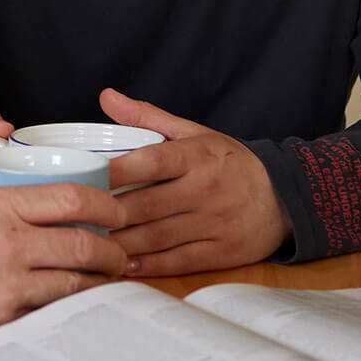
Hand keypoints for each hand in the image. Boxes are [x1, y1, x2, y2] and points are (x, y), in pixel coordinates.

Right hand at [0, 182, 126, 353]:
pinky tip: (73, 311)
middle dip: (110, 249)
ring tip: (106, 282)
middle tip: (120, 252)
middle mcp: (5, 241)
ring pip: (72, 281)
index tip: (114, 209)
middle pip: (81, 241)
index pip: (66, 196)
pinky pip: (46, 313)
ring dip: (97, 282)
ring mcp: (4, 282)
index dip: (101, 202)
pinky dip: (66, 310)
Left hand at [100, 88, 292, 275]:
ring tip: (88, 242)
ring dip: (119, 242)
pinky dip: (147, 265)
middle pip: (146, 205)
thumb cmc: (229, 163)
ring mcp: (214, 224)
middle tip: (74, 217)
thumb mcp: (194, 133)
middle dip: (107, 213)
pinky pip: (177, 261)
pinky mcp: (221, 252)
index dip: (115, 171)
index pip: (150, 162)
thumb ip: (148, 118)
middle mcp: (204, 190)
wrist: (286, 198)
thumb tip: (106, 96)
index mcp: (196, 157)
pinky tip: (120, 264)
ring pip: (156, 237)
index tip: (84, 177)